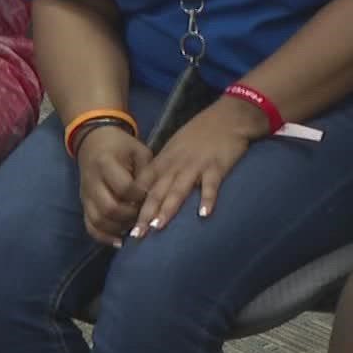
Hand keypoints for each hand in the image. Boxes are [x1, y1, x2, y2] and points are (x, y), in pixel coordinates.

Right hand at [75, 126, 150, 247]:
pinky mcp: (83, 204)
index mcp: (106, 163)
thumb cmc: (122, 146)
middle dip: (130, 216)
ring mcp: (85, 195)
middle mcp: (92, 181)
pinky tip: (119, 242)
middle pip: (109, 208)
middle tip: (144, 215)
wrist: (94, 141)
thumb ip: (147, 173)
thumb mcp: (139, 151)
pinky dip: (103, 236)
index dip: (140, 196)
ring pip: (98, 220)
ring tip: (135, 229)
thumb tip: (155, 198)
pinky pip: (89, 225)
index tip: (152, 197)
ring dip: (118, 228)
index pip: (124, 187)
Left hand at [130, 98, 264, 236]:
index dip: (133, 204)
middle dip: (145, 214)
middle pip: (158, 192)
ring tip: (158, 227)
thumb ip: (164, 168)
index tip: (124, 223)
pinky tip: (204, 214)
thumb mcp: (175, 147)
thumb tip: (149, 191)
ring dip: (167, 209)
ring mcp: (196, 166)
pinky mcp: (216, 167)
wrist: (227, 117)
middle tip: (136, 235)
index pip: (144, 185)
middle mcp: (176, 165)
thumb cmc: (201, 133)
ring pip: (178, 190)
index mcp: (165, 161)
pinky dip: (207, 199)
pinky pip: (211, 185)